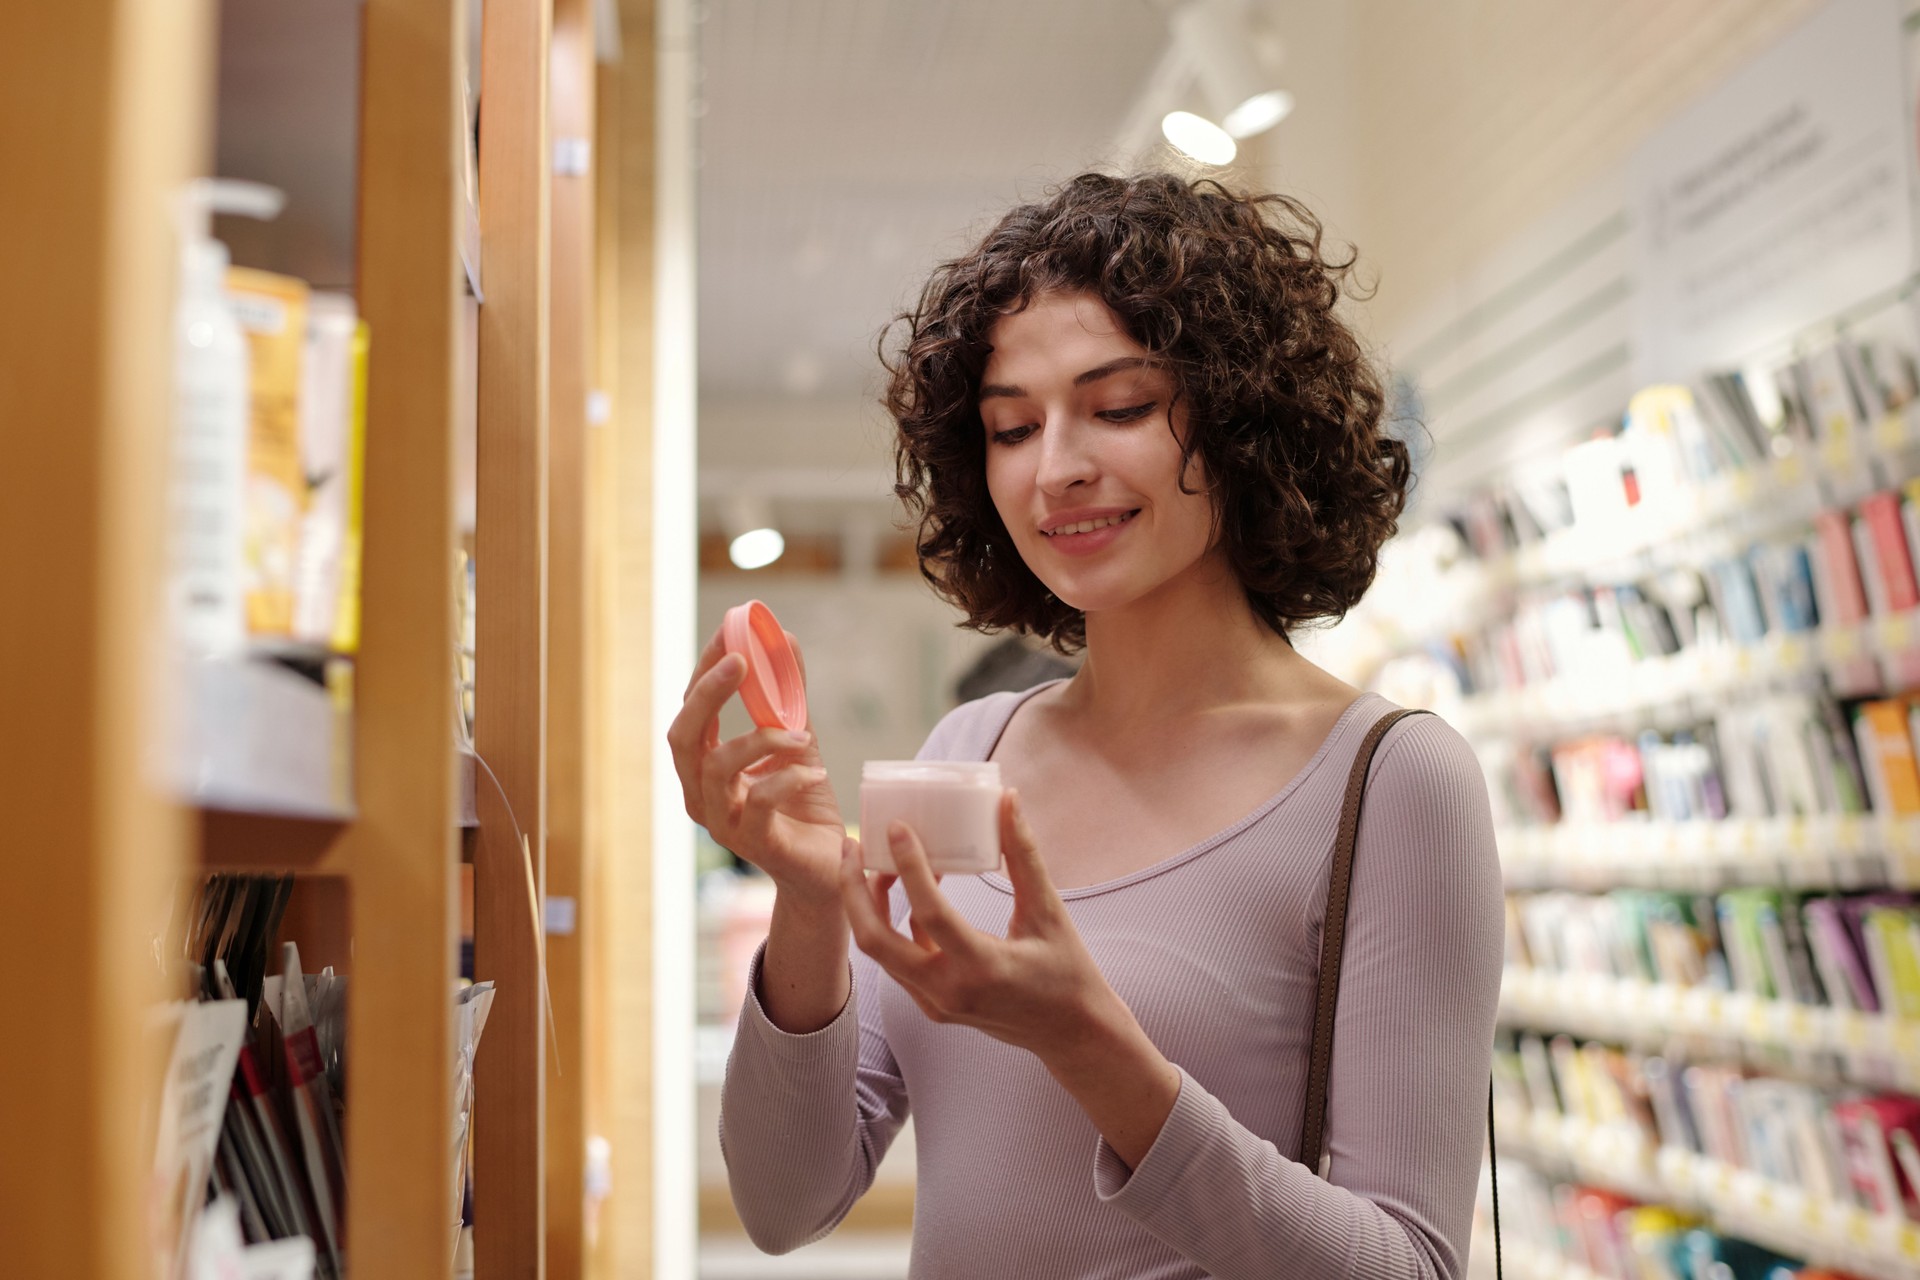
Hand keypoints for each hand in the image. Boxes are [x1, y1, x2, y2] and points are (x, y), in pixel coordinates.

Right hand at [667, 625, 844, 907]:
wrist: (827, 869)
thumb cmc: (803, 805)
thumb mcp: (797, 741)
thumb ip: (788, 697)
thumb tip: (785, 639)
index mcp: (704, 768)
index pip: (690, 713)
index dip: (703, 672)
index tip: (728, 633)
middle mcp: (701, 794)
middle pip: (683, 737)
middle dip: (708, 694)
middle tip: (741, 661)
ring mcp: (723, 822)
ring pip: (717, 768)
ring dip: (761, 739)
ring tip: (802, 734)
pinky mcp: (754, 844)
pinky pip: (759, 802)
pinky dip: (788, 778)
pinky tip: (814, 772)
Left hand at [842, 789, 1183, 1167]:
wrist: (1070, 1034)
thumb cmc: (1067, 970)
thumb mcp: (1048, 910)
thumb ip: (1024, 855)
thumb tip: (1007, 799)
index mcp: (982, 967)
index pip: (929, 913)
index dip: (909, 867)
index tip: (897, 827)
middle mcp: (949, 991)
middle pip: (874, 941)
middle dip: (853, 890)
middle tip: (852, 845)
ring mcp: (936, 1003)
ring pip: (879, 952)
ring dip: (867, 905)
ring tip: (871, 861)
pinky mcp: (932, 1006)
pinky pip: (898, 962)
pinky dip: (891, 924)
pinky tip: (905, 890)